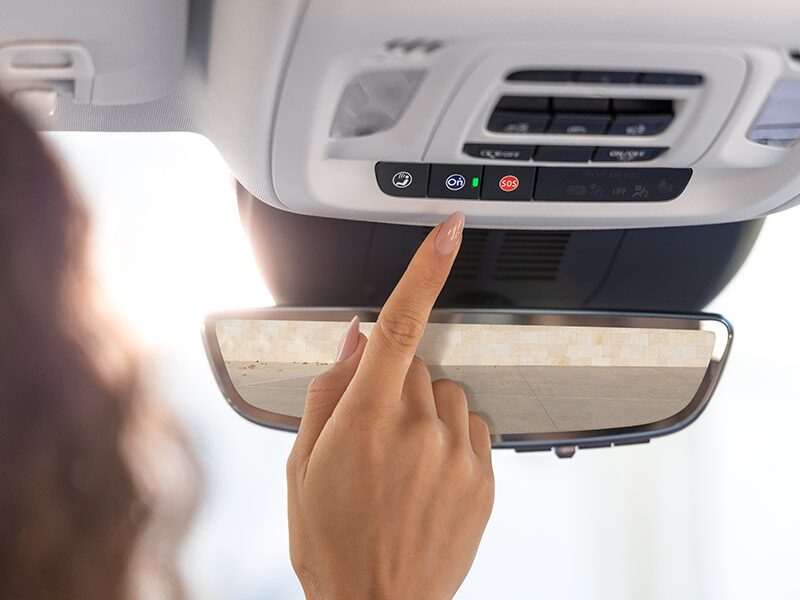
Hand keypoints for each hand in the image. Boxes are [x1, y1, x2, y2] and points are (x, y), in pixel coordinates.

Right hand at [287, 212, 493, 599]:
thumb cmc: (330, 541)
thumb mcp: (302, 466)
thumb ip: (327, 392)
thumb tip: (350, 341)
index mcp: (366, 418)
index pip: (400, 324)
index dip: (426, 269)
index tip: (450, 230)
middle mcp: (418, 428)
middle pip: (417, 363)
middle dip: (394, 380)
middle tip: (372, 428)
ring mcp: (457, 453)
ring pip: (447, 394)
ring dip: (424, 410)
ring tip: (401, 460)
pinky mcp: (484, 478)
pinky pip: (472, 427)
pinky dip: (450, 437)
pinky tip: (427, 475)